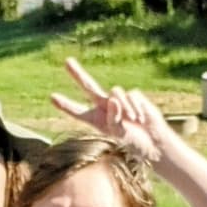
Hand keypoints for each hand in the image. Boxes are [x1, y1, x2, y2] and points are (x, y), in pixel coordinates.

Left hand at [51, 57, 172, 163]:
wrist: (153, 142)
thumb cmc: (133, 144)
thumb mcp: (120, 135)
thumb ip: (113, 118)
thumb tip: (113, 99)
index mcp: (97, 120)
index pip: (79, 112)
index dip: (67, 105)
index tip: (53, 98)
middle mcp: (105, 107)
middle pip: (89, 87)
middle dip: (78, 74)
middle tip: (67, 61)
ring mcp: (119, 100)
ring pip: (116, 94)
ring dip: (125, 109)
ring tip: (132, 121)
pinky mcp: (133, 96)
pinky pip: (131, 96)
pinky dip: (136, 108)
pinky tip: (141, 118)